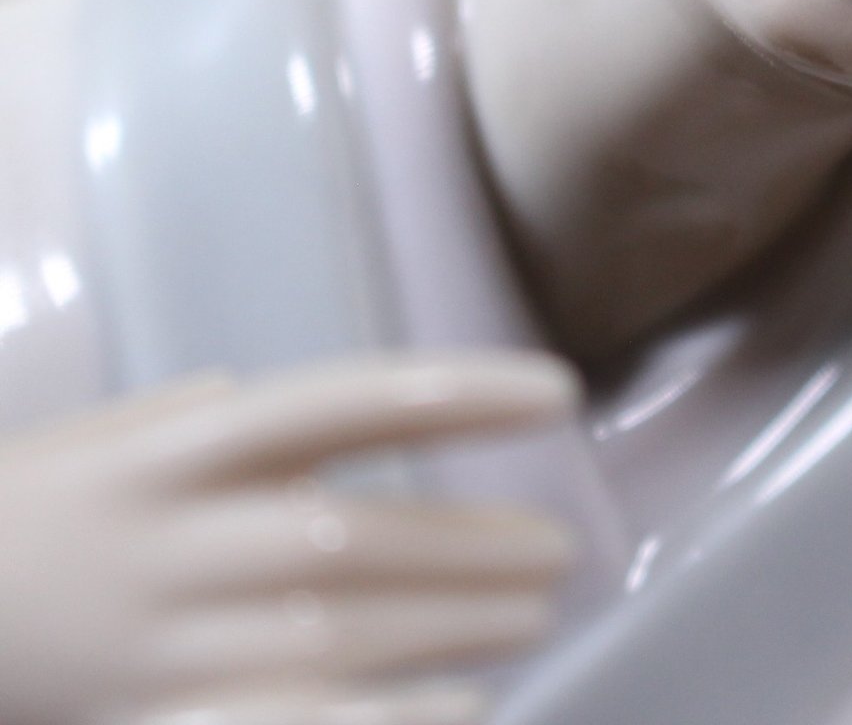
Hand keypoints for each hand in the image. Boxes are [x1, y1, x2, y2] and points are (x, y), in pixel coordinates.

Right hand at [0, 350, 580, 724]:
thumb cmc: (18, 518)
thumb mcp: (106, 441)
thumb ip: (212, 421)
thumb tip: (317, 411)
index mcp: (174, 452)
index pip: (346, 403)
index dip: (457, 394)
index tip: (559, 392)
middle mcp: (172, 543)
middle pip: (353, 535)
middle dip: (472, 543)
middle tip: (563, 547)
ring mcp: (156, 646)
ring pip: (333, 635)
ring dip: (451, 627)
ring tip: (537, 613)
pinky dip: (377, 724)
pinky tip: (461, 711)